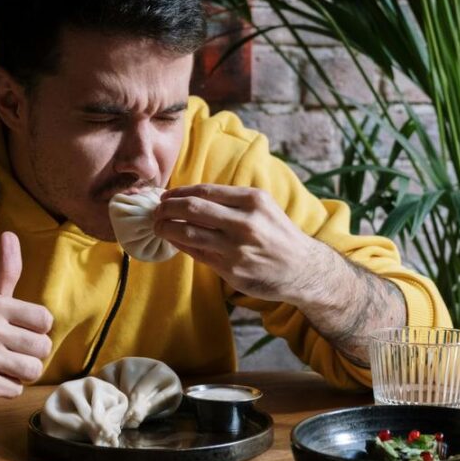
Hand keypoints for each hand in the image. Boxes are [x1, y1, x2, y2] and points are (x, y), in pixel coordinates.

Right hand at [0, 231, 53, 404]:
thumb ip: (7, 270)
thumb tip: (10, 233)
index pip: (45, 320)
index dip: (35, 330)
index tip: (15, 332)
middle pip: (42, 348)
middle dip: (29, 355)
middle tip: (6, 353)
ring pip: (32, 370)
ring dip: (20, 374)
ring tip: (0, 366)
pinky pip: (16, 390)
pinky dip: (6, 389)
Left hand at [154, 184, 315, 303]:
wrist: (302, 269)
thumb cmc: (278, 234)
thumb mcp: (263, 207)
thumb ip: (230, 201)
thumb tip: (188, 197)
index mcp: (253, 200)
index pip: (204, 192)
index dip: (179, 193)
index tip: (166, 196)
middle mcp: (245, 222)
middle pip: (192, 209)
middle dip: (166, 208)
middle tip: (156, 211)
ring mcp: (237, 247)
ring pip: (189, 233)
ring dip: (167, 228)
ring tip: (158, 226)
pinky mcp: (231, 268)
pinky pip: (196, 253)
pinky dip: (181, 245)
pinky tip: (174, 241)